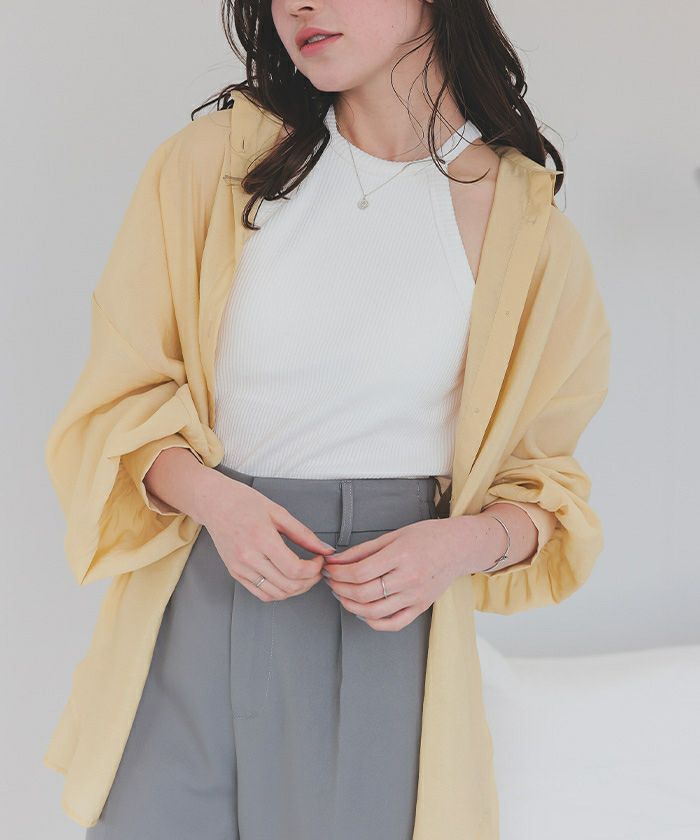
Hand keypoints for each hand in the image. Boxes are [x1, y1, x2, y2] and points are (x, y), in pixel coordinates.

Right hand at [199, 469, 335, 601]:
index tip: (319, 560)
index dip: (314, 569)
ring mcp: (240, 568)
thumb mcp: (278, 512)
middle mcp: (249, 557)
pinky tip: (286, 581)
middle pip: (288, 585)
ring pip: (276, 594)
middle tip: (316, 569)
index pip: (294, 569)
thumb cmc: (243, 502)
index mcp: (262, 539)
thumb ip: (303, 534)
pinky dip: (279, 592)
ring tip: (304, 576)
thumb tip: (324, 549)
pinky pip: (261, 593)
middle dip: (309, 581)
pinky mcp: (235, 573)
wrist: (214, 503)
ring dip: (296, 589)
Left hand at [322, 517, 483, 630]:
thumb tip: (335, 560)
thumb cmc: (426, 536)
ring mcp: (416, 596)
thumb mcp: (393, 535)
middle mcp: (409, 579)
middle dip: (339, 588)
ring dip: (350, 605)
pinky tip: (362, 610)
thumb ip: (362, 550)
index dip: (337, 572)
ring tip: (342, 593)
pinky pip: (392, 624)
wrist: (459, 547)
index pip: (359, 572)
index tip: (328, 568)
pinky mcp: (421, 608)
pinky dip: (372, 621)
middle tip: (331, 580)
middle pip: (363, 593)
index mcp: (401, 556)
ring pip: (374, 612)